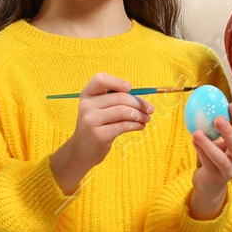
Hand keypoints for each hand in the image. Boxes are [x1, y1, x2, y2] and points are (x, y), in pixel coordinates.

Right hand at [52, 73, 152, 188]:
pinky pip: (124, 125)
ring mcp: (91, 120)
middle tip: (150, 109)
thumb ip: (114, 100)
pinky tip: (140, 126)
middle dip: (139, 103)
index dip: (117, 81)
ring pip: (124, 111)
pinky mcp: (99, 135)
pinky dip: (136, 125)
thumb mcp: (98, 109)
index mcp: (87, 94)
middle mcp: (87, 105)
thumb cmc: (95, 127)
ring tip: (146, 119)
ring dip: (140, 115)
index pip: (100, 79)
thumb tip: (141, 100)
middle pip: (120, 98)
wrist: (81, 151)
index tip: (130, 88)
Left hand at [191, 101, 231, 204]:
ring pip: (221, 157)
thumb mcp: (219, 142)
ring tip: (197, 132)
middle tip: (218, 118)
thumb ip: (216, 128)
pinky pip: (207, 163)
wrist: (210, 183)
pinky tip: (193, 141)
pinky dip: (200, 151)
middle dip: (228, 130)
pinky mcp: (217, 178)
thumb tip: (208, 105)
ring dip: (209, 144)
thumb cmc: (215, 157)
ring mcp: (230, 170)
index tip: (231, 104)